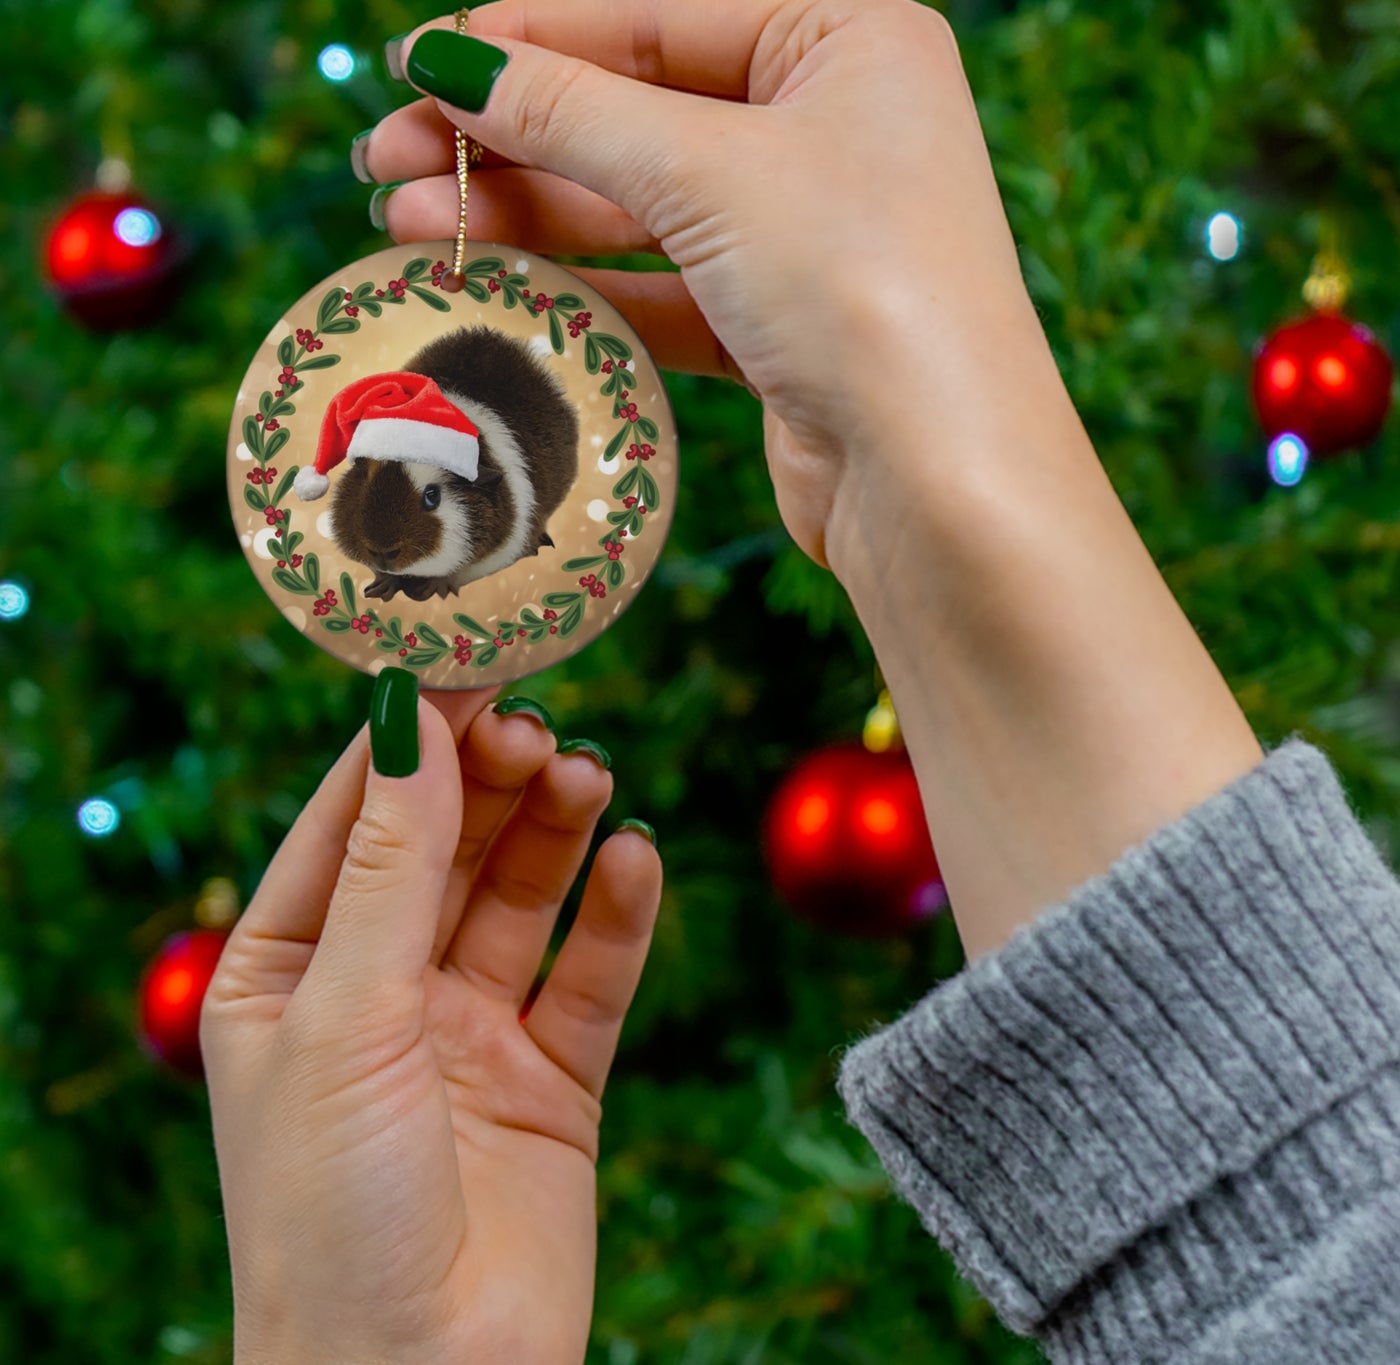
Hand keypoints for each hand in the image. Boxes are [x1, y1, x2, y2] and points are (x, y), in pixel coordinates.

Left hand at [201, 684, 661, 1364]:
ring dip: (555, 832)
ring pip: (521, 897)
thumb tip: (412, 721)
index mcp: (288, 972)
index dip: (408, 742)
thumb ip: (391, 866)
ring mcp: (469, 1033)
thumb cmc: (331, 1212)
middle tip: (539, 726)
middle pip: (446, 848)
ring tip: (588, 777)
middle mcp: (379, 992)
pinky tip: (635, 860)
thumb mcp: (346, 1015)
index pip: (351, 821)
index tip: (467, 663)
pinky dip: (617, 915)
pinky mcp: (552, 1078)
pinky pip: (591, 975)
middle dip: (490, 782)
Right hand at [362, 0, 1052, 570]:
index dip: (528, 40)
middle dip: (509, 138)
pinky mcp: (782, 329)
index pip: (656, 19)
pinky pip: (662, 290)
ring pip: (641, 209)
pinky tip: (494, 285)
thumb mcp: (707, 171)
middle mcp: (834, 130)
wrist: (938, 481)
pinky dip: (582, 289)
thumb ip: (571, 113)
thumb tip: (448, 61)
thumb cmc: (858, 286)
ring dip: (527, 216)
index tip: (415, 62)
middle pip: (637, 115)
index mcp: (847, 44)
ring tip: (406, 226)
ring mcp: (809, 234)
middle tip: (385, 161)